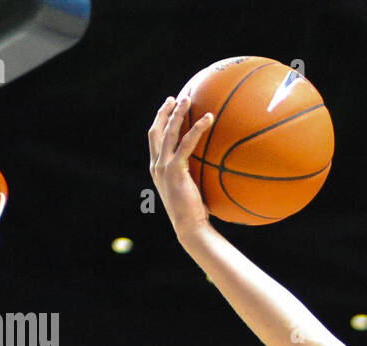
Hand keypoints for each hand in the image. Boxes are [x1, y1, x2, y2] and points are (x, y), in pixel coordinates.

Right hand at [148, 95, 214, 238]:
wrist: (189, 227)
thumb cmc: (194, 213)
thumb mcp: (190, 190)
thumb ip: (192, 176)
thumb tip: (211, 166)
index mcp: (157, 169)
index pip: (155, 140)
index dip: (160, 122)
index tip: (168, 109)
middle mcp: (156, 166)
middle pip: (157, 131)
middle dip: (165, 112)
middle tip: (176, 98)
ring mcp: (163, 167)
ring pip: (168, 132)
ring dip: (178, 113)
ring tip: (188, 98)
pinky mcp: (175, 170)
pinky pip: (186, 143)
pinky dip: (196, 129)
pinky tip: (208, 118)